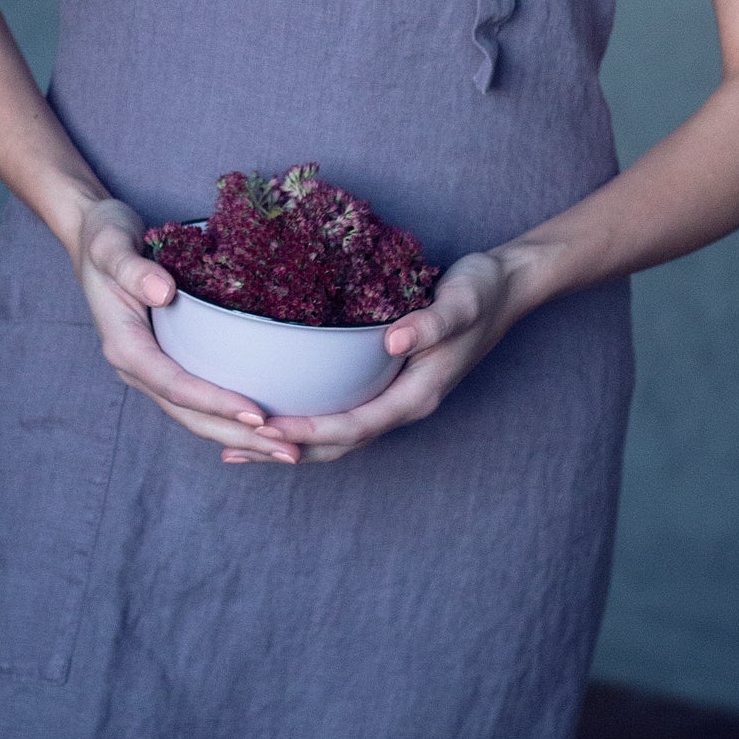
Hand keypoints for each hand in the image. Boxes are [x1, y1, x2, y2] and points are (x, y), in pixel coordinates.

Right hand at [72, 197, 299, 464]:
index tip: (258, 415)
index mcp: (124, 347)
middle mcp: (137, 366)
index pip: (175, 385)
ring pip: (195, 413)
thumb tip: (164, 291)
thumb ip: (133, 269)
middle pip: (189, 414)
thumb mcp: (111, 246)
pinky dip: (228, 413)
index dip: (216, 403)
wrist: (90, 234)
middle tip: (289, 451)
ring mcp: (150, 366)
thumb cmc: (103, 236)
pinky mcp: (164, 359)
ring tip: (287, 448)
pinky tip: (264, 422)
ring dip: (239, 434)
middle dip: (238, 435)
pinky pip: (197, 396)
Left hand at [225, 249, 532, 467]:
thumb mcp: (461, 302)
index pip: (355, 426)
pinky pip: (342, 411)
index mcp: (417, 394)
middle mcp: (404, 403)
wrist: (506, 286)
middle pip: (338, 444)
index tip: (268, 430)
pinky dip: (307, 419)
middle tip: (232, 451)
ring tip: (238, 445)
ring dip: (291, 444)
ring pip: (337, 434)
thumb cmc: (482, 291)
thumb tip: (393, 341)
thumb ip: (432, 323)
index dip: (311, 432)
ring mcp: (396, 396)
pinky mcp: (388, 382)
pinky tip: (278, 409)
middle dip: (286, 452)